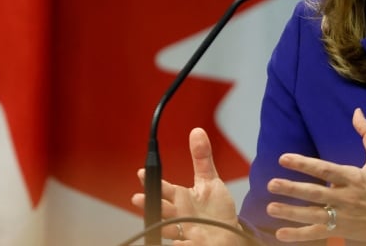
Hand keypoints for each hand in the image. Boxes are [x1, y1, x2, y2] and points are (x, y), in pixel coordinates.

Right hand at [131, 127, 240, 244]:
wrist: (227, 233)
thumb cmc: (215, 209)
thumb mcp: (210, 181)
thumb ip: (202, 158)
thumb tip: (197, 131)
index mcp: (181, 198)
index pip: (164, 189)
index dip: (153, 182)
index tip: (142, 173)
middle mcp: (179, 215)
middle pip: (162, 210)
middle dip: (150, 205)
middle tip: (138, 199)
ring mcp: (185, 231)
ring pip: (170, 229)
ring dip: (165, 227)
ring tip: (164, 223)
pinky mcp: (194, 244)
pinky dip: (183, 245)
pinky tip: (183, 242)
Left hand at [265, 108, 365, 243]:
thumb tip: (357, 111)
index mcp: (355, 178)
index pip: (325, 169)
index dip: (304, 164)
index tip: (284, 158)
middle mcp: (346, 198)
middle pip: (315, 193)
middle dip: (292, 189)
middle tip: (271, 184)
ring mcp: (344, 217)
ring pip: (313, 215)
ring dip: (290, 212)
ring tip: (270, 207)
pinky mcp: (343, 231)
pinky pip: (318, 234)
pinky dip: (299, 235)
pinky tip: (280, 233)